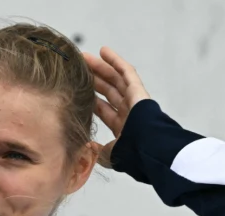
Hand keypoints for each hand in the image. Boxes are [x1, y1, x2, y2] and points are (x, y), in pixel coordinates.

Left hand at [83, 47, 151, 167]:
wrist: (147, 149)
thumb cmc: (131, 155)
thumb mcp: (109, 155)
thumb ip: (97, 151)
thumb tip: (87, 148)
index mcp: (122, 126)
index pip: (102, 109)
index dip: (90, 100)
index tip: (77, 92)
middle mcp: (128, 111)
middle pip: (107, 91)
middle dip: (92, 80)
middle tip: (77, 70)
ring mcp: (134, 100)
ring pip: (114, 79)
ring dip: (100, 67)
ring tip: (84, 57)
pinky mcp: (138, 90)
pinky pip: (126, 72)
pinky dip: (115, 61)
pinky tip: (103, 51)